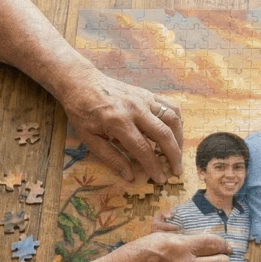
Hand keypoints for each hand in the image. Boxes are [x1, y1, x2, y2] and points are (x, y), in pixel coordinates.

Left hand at [59, 68, 182, 184]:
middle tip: (176, 170)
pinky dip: (177, 120)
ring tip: (178, 153)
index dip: (154, 166)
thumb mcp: (89, 138)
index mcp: (118, 122)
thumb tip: (130, 176)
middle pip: (163, 134)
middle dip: (174, 155)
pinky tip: (175, 133)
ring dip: (179, 138)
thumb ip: (111, 157)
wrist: (81, 82)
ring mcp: (144, 99)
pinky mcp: (148, 94)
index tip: (161, 178)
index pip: (143, 149)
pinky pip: (170, 106)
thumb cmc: (82, 112)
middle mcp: (135, 109)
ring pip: (172, 118)